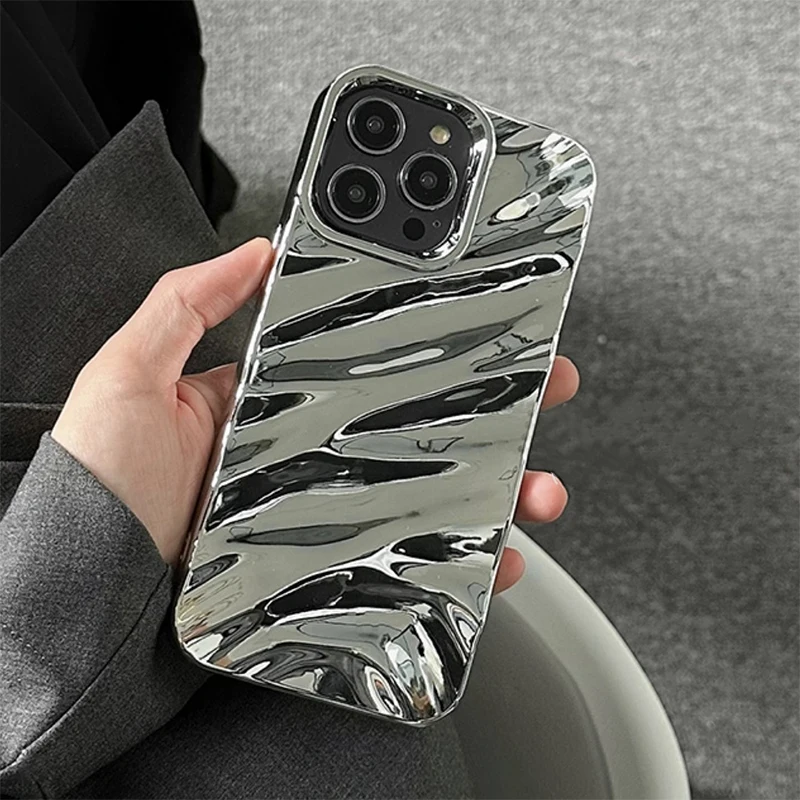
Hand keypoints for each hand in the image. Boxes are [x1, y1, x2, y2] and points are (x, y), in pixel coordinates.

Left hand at [52, 239, 578, 594]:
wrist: (85, 602)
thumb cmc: (98, 491)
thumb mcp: (127, 374)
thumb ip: (186, 302)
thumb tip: (254, 247)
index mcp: (275, 405)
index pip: (369, 362)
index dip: (432, 341)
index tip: (488, 321)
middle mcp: (310, 459)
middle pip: (421, 426)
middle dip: (496, 407)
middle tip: (547, 385)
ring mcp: (327, 518)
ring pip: (434, 497)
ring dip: (501, 488)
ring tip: (541, 486)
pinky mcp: (333, 574)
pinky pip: (414, 567)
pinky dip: (465, 564)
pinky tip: (498, 557)